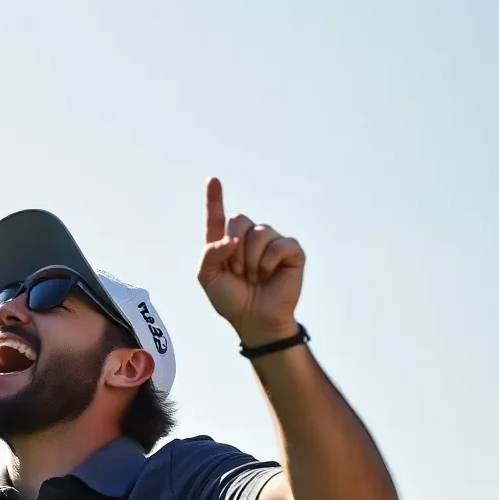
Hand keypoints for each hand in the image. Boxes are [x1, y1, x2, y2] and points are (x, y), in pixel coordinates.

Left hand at [197, 178, 305, 345]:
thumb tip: (232, 240)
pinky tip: (270, 275)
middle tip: (239, 273)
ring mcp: (270, 242)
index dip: (214, 198)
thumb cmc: (231, 300)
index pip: (217, 217)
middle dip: (234, 249)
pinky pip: (277, 244)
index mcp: (225, 244)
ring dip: (251, 260)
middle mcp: (248, 238)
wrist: (254, 319)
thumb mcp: (208, 279)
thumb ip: (210, 255)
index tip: (212, 180)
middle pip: (237, 219)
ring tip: (254, 277)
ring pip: (258, 232)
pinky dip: (269, 262)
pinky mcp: (290, 250)